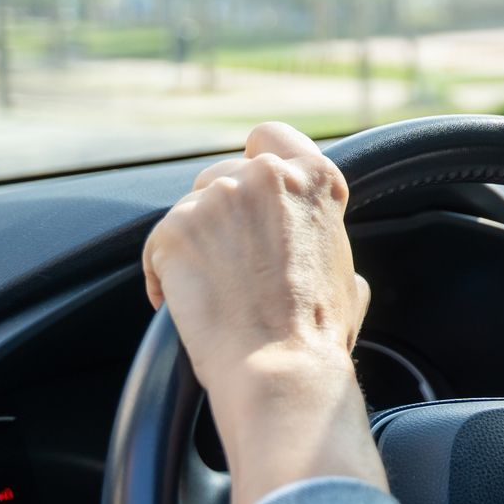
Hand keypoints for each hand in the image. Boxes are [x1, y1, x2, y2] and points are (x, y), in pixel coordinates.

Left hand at [144, 122, 385, 503]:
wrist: (281, 366)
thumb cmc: (318, 331)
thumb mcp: (346, 269)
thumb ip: (325, 237)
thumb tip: (319, 245)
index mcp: (315, 178)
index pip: (271, 136)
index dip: (255, 161)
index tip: (250, 194)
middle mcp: (266, 175)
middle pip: (222, 173)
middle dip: (220, 213)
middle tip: (229, 260)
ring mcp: (218, 198)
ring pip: (189, 209)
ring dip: (193, 243)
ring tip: (208, 289)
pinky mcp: (175, 228)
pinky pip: (157, 245)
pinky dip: (163, 274)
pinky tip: (182, 303)